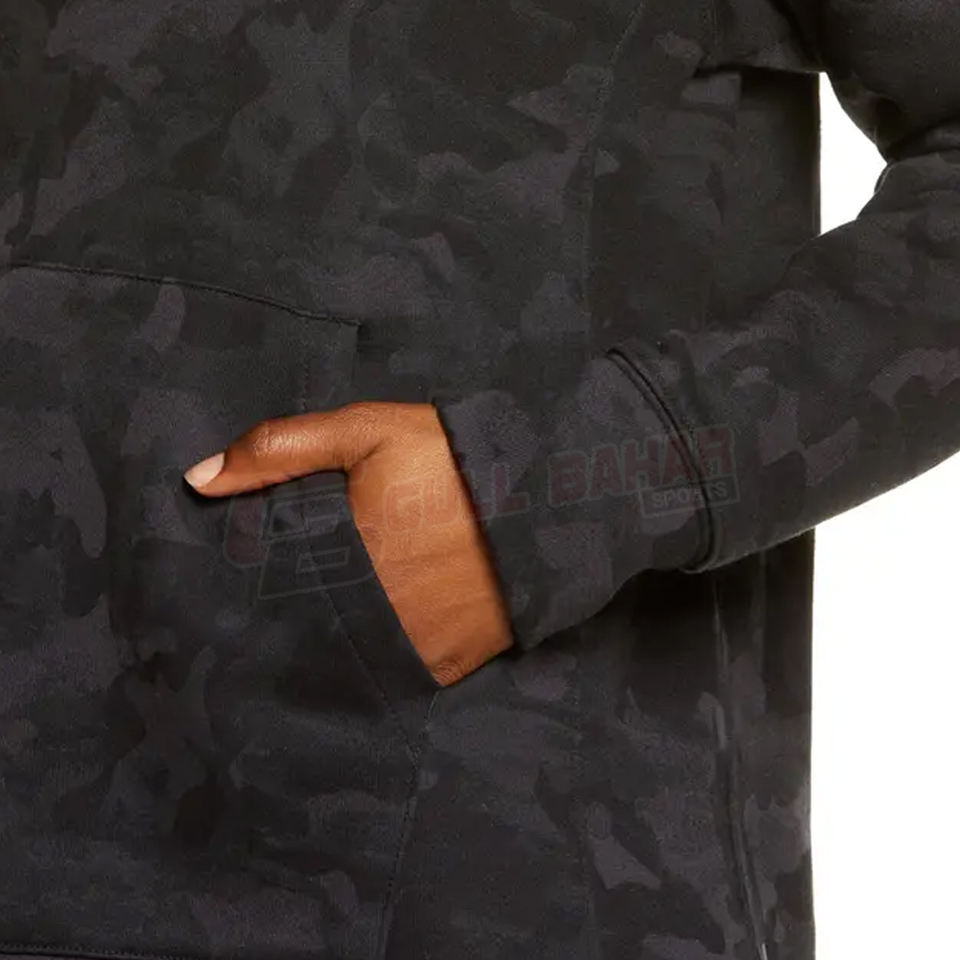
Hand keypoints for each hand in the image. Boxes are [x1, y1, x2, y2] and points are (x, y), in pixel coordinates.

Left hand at [183, 401, 513, 685]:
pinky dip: (390, 653)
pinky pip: (402, 670)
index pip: (271, 589)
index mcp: (339, 559)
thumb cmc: (452, 459)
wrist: (550, 495)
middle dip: (301, 613)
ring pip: (352, 656)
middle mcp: (369, 614)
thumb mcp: (367, 432)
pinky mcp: (451, 664)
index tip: (255, 578)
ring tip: (348, 610)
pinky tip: (392, 626)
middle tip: (312, 588)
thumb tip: (196, 479)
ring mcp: (413, 646)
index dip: (260, 583)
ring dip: (343, 639)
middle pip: (309, 628)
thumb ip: (280, 449)